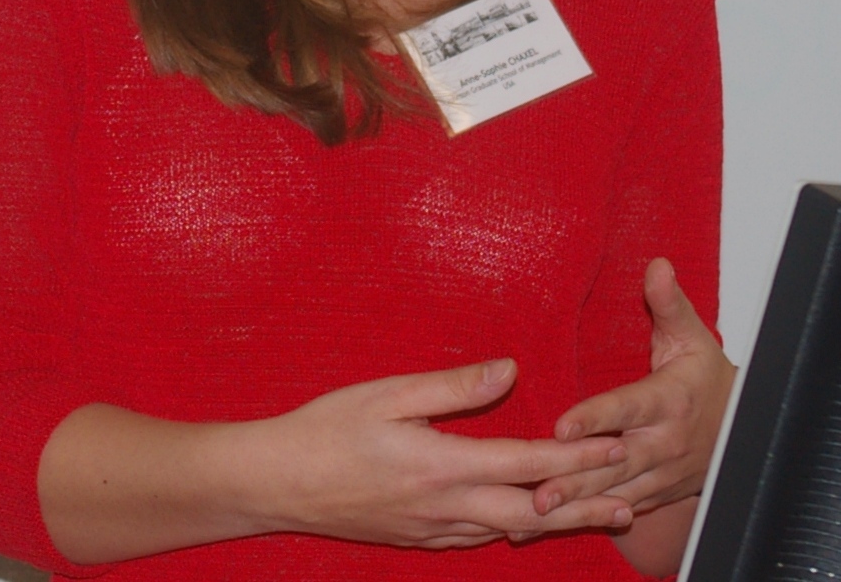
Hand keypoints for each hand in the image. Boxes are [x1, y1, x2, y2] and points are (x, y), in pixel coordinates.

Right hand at [244, 358, 632, 549]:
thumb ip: (454, 385)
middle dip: (585, 504)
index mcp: (442, 466)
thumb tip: (510, 370)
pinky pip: (480, 538)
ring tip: (598, 513)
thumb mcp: (389, 393)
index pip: (526, 464)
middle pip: (532, 512)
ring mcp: (433, 530)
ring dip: (557, 521)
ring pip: (510, 531)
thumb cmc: (329, 428)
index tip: (615, 444)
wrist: (278, 483)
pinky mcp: (420, 539)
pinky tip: (529, 522)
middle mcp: (446, 508)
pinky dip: (516, 529)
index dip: (576, 456)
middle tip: (631, 500)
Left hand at [532, 258, 735, 521]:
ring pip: (612, 493)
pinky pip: (616, 509)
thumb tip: (657, 265)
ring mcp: (658, 474)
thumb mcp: (691, 335)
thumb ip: (668, 302)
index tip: (562, 426)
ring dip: (575, 504)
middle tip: (538, 488)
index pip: (627, 409)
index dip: (595, 418)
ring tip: (535, 511)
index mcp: (669, 400)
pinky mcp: (652, 493)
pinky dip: (584, 518)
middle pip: (614, 463)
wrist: (741, 429)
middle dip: (575, 477)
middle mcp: (663, 443)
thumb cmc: (707, 375)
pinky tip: (546, 526)